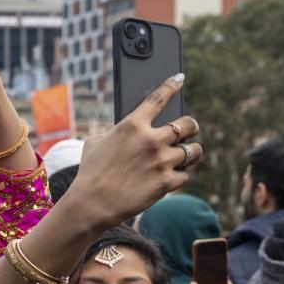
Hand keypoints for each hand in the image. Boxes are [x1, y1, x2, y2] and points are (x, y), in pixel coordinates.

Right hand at [62, 74, 199, 230]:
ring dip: (190, 153)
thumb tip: (128, 132)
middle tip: (188, 131)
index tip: (179, 79)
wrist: (91, 204)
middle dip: (190, 127)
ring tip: (185, 156)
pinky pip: (184, 175)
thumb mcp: (95, 143)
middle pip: (188, 124)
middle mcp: (151, 139)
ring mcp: (162, 161)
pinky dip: (178, 177)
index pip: (158, 98)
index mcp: (132, 125)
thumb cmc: (90, 173)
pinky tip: (169, 178)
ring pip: (193, 151)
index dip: (171, 85)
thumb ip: (116, 133)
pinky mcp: (167, 182)